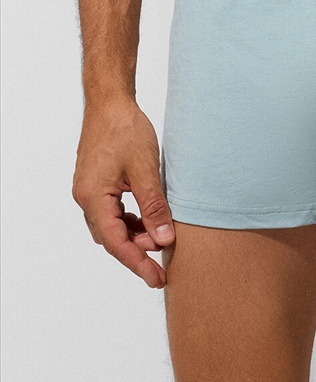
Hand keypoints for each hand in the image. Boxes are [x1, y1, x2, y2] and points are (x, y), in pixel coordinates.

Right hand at [72, 96, 174, 288]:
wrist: (110, 102)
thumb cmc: (125, 130)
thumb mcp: (146, 169)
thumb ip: (154, 206)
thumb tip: (164, 240)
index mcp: (93, 198)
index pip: (116, 242)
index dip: (137, 263)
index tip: (156, 279)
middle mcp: (86, 198)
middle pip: (111, 238)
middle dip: (136, 254)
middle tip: (161, 269)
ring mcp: (90, 191)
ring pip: (112, 226)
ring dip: (134, 237)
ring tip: (160, 243)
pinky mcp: (98, 184)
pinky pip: (112, 212)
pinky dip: (130, 221)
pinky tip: (147, 221)